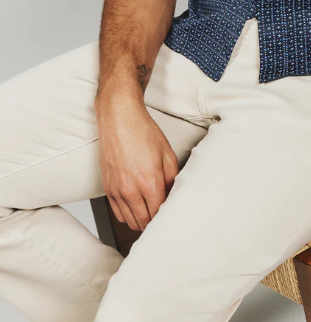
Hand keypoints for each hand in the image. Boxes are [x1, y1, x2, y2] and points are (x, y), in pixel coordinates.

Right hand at [95, 94, 179, 231]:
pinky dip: (127, 216)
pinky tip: (135, 209)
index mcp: (149, 182)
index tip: (170, 213)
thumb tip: (173, 194)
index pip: (159, 213)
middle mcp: (131, 190)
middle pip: (144, 221)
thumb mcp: (167, 153)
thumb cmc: (142, 132)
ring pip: (129, 221)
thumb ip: (172, 178)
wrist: (119, 118)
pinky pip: (117, 213)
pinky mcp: (107, 188)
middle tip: (161, 215)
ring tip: (149, 214)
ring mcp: (117, 190)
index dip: (166, 215)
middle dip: (154, 221)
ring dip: (140, 221)